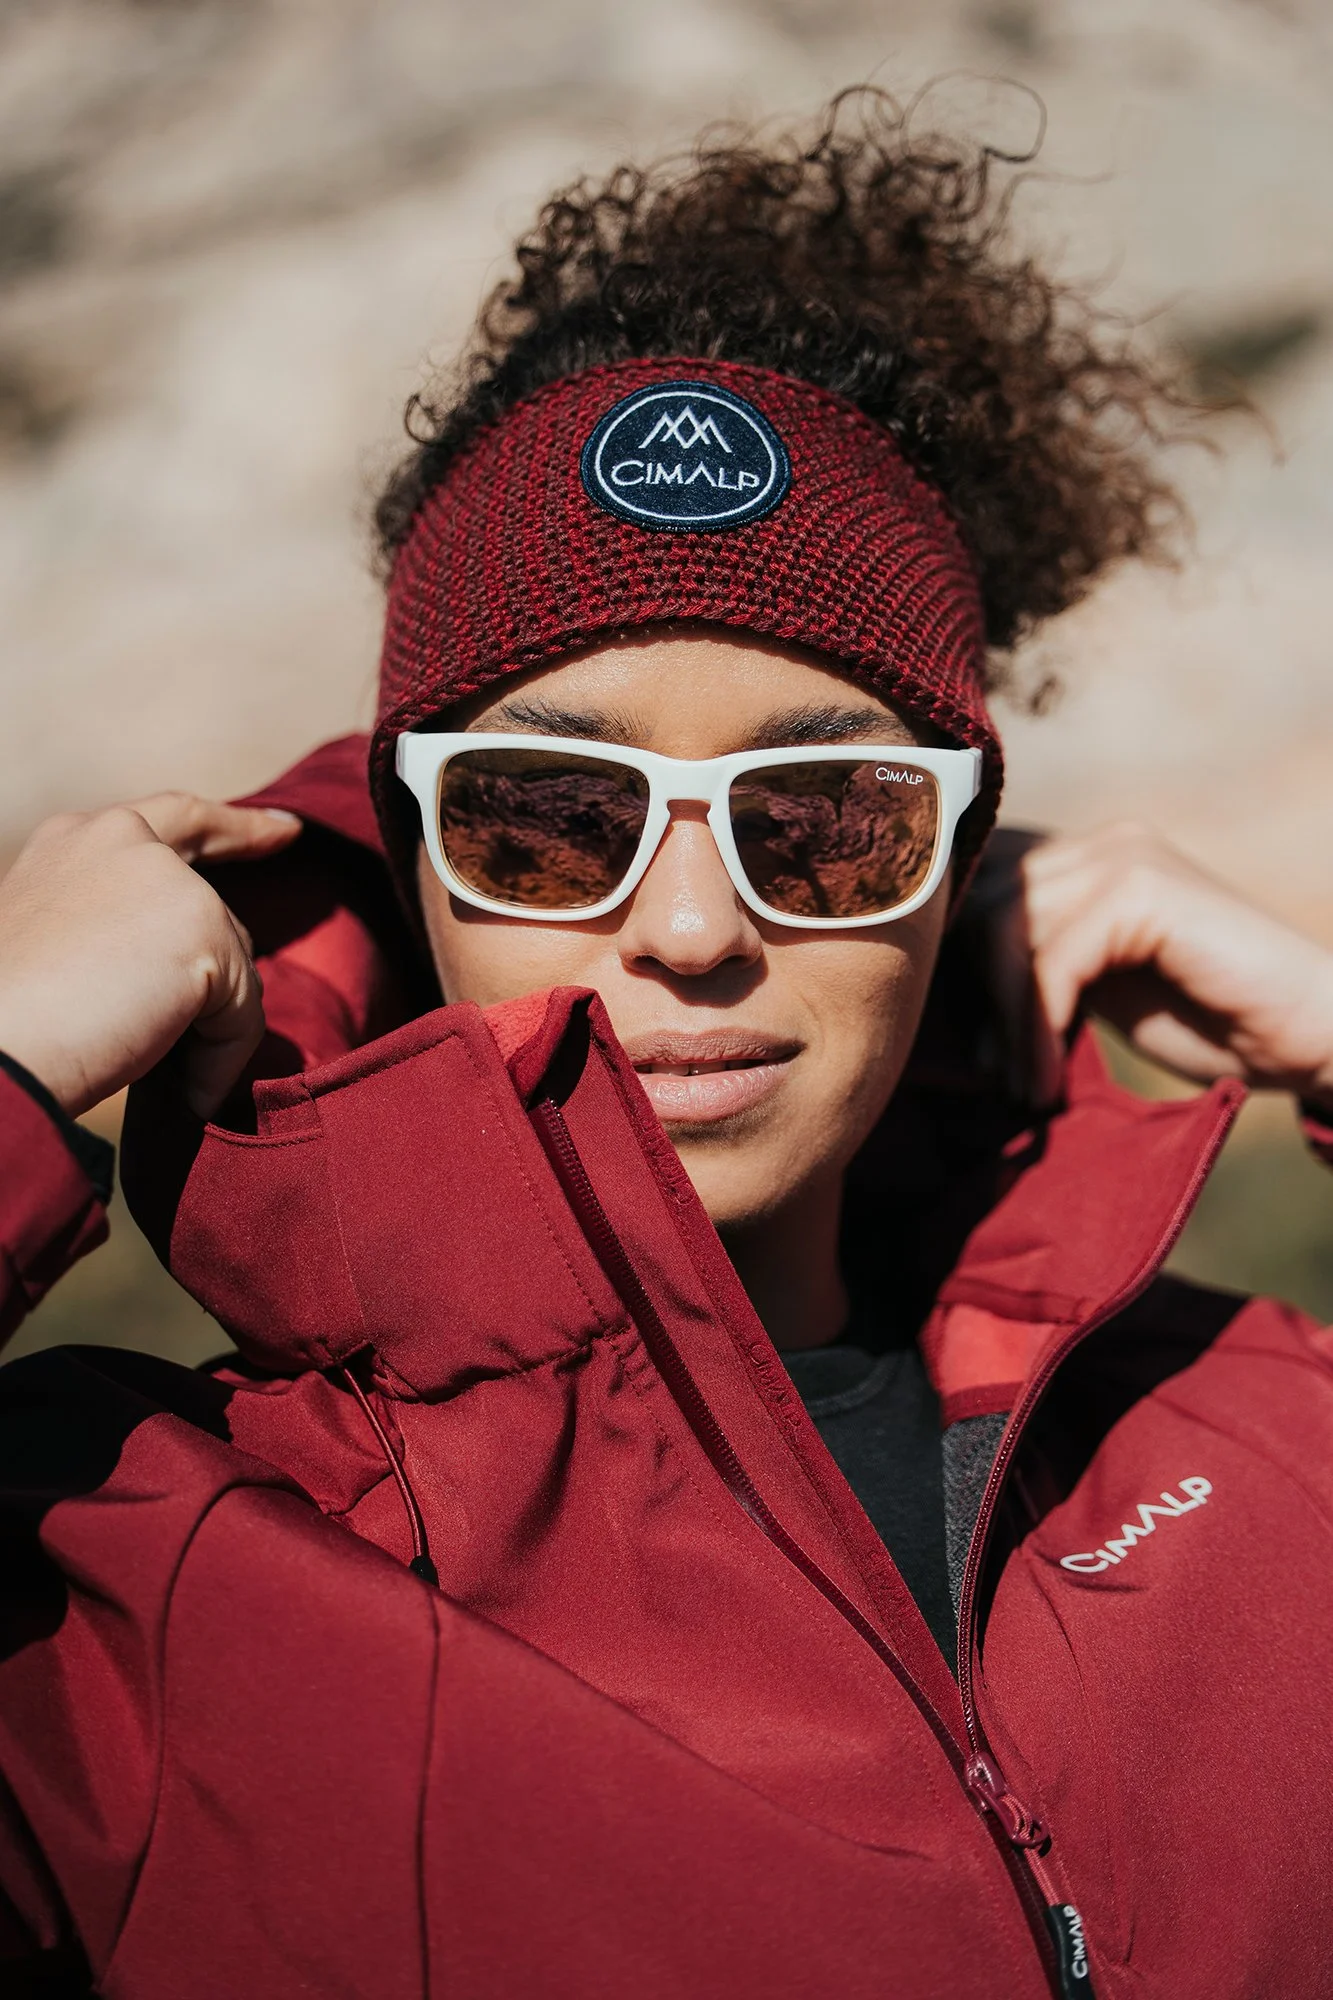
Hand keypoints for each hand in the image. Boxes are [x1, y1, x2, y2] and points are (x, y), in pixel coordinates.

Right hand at [0, 794, 300, 1119]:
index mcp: (77, 841)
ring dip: (203, 1033)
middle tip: (262, 971)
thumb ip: (119, 931)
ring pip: (230, 971)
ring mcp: (171, 881)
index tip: (282, 831)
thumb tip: (189, 976)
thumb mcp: (57, 945)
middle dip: (229, 960)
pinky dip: (218, 1064)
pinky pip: (240, 1016)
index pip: (174, 819)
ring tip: (150, 1071)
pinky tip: (185, 1094)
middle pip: (213, 909)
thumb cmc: (10, 1021)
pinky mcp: (206, 932)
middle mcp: (125, 840)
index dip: (232, 827)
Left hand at [983, 822, 1332, 1112]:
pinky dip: (1037, 1029)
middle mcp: (1103, 840)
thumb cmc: (1212, 1020)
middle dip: (974, 994)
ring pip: (1008, 932)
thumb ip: (1038, 968)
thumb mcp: (1101, 987)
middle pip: (982, 905)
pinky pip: (1052, 961)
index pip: (981, 885)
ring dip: (1007, 1022)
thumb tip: (939, 992)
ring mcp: (1125, 856)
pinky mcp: (1143, 890)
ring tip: (1021, 1086)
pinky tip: (1044, 1083)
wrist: (1313, 1034)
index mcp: (1088, 854)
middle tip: (990, 1072)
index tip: (958, 1039)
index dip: (956, 960)